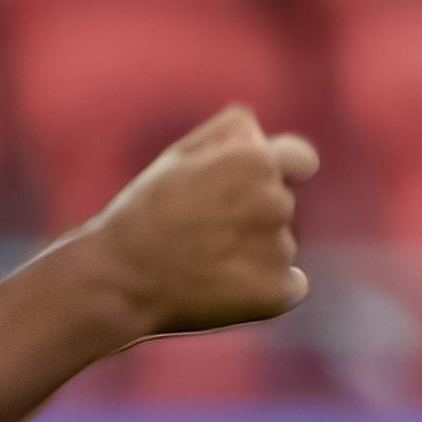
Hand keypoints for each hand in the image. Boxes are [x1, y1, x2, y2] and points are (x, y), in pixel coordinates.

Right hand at [77, 107, 313, 333]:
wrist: (119, 279)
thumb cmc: (146, 212)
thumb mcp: (180, 155)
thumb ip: (230, 132)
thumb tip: (263, 130)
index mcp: (254, 160)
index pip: (302, 160)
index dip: (281, 170)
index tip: (257, 183)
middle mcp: (275, 202)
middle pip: (282, 205)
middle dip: (253, 213)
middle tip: (202, 228)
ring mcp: (279, 249)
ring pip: (281, 245)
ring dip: (253, 252)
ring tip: (204, 258)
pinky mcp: (279, 291)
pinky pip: (291, 283)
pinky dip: (266, 287)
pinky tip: (226, 286)